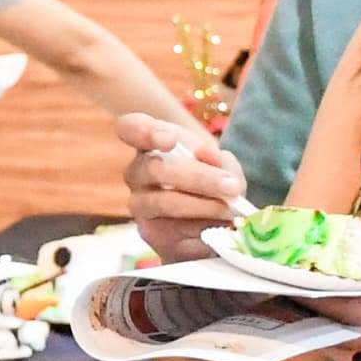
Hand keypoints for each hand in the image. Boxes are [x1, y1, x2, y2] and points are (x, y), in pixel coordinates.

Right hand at [117, 111, 246, 262]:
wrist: (211, 217)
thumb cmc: (213, 179)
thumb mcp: (222, 165)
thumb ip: (219, 160)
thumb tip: (206, 155)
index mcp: (148, 143)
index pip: (130, 128)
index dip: (144, 131)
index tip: (171, 140)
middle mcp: (136, 172)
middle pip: (155, 169)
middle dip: (198, 178)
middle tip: (231, 187)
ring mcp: (139, 204)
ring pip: (163, 202)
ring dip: (201, 206)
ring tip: (228, 210)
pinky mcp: (149, 233)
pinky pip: (170, 231)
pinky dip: (200, 231)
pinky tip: (218, 229)